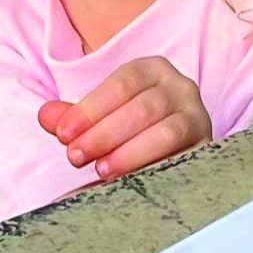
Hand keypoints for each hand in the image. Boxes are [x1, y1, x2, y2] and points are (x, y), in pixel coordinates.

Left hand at [39, 56, 210, 179]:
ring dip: (130, 153)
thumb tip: (46, 116)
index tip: (63, 134)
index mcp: (153, 70)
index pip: (124, 83)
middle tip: (75, 157)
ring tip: (101, 170)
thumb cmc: (128, 126)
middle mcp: (181, 88)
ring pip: (168, 132)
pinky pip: (184, 159)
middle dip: (105, 134)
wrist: (170, 146)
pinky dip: (154, 169)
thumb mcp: (100, 116)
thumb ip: (73, 117)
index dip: (91, 108)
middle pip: (145, 108)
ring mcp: (198, 118)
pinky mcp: (206, 148)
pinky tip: (130, 182)